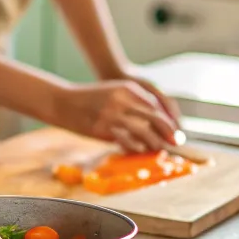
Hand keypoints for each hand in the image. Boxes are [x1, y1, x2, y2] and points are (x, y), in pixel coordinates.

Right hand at [62, 80, 179, 152]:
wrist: (62, 101)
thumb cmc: (88, 98)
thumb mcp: (113, 91)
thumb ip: (132, 101)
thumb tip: (154, 118)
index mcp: (127, 88)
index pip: (156, 106)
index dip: (168, 120)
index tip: (174, 130)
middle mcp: (123, 100)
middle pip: (155, 118)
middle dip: (168, 133)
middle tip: (175, 143)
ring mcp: (113, 115)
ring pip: (145, 132)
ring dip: (155, 143)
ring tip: (158, 149)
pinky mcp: (104, 128)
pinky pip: (127, 141)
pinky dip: (137, 147)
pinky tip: (140, 150)